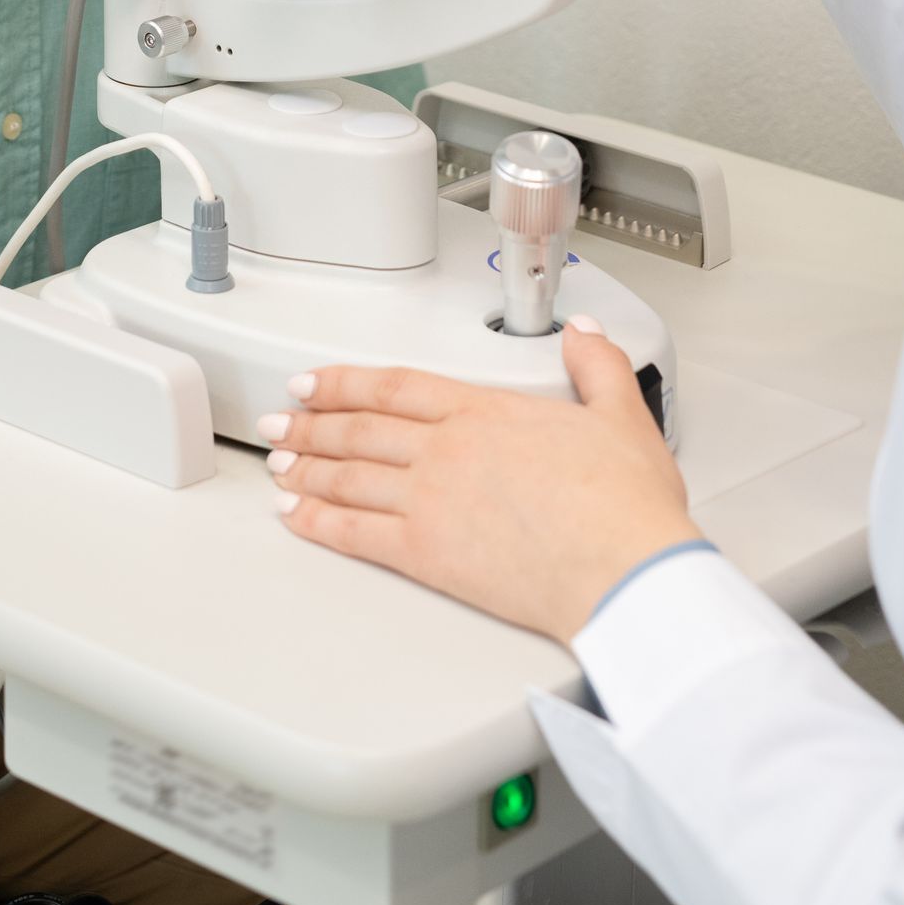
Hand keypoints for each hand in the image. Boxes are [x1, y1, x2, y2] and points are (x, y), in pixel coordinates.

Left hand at [262, 321, 701, 645]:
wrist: (624, 570)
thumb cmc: (625, 507)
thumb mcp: (622, 418)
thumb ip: (597, 369)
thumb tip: (586, 334)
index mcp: (485, 413)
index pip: (396, 387)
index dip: (346, 381)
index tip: (315, 381)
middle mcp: (448, 451)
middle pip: (360, 429)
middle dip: (311, 423)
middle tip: (279, 420)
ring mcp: (431, 502)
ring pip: (350, 476)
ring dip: (307, 467)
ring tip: (278, 463)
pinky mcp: (428, 555)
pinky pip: (357, 534)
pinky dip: (319, 522)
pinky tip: (297, 517)